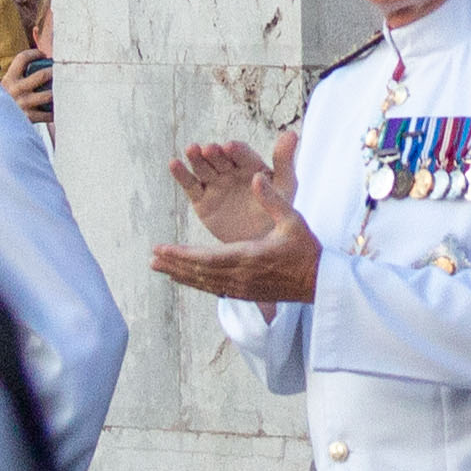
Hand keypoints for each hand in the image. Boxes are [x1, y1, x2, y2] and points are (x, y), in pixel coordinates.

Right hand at [9, 53, 54, 126]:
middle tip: (61, 71)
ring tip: (64, 88)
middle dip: (54, 71)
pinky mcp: (29, 117)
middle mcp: (16, 89)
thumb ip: (20, 75)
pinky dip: (55, 111)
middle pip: (42, 75)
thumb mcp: (8, 85)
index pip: (22, 58)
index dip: (35, 53)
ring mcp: (23, 103)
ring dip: (58, 91)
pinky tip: (57, 107)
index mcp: (10, 78)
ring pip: (49, 95)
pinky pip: (49, 113)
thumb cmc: (9, 100)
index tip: (43, 55)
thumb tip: (45, 62)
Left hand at [152, 136, 319, 307]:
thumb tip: (255, 177)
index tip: (162, 249)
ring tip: (157, 267)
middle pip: (200, 271)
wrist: (318, 282)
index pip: (208, 257)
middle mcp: (241, 276)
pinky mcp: (244, 293)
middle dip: (174, 263)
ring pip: (204, 281)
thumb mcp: (293, 219)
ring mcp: (241, 288)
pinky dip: (195, 281)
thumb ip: (272, 199)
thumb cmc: (306, 249)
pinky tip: (182, 276)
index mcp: (250, 256)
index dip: (182, 254)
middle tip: (152, 257)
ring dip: (180, 274)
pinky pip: (214, 288)